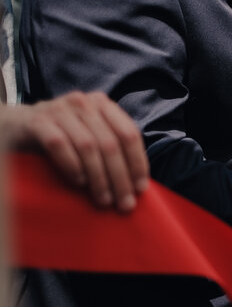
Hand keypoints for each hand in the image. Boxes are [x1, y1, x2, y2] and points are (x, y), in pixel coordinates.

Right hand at [0, 91, 148, 211]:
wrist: (15, 126)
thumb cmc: (61, 135)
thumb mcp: (89, 134)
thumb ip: (111, 147)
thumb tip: (137, 182)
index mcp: (103, 104)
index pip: (129, 134)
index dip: (137, 162)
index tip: (141, 189)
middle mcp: (84, 103)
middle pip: (111, 143)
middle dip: (120, 177)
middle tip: (124, 203)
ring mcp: (60, 109)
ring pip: (88, 146)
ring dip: (99, 178)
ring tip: (103, 199)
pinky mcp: (38, 121)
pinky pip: (59, 145)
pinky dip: (72, 166)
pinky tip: (79, 183)